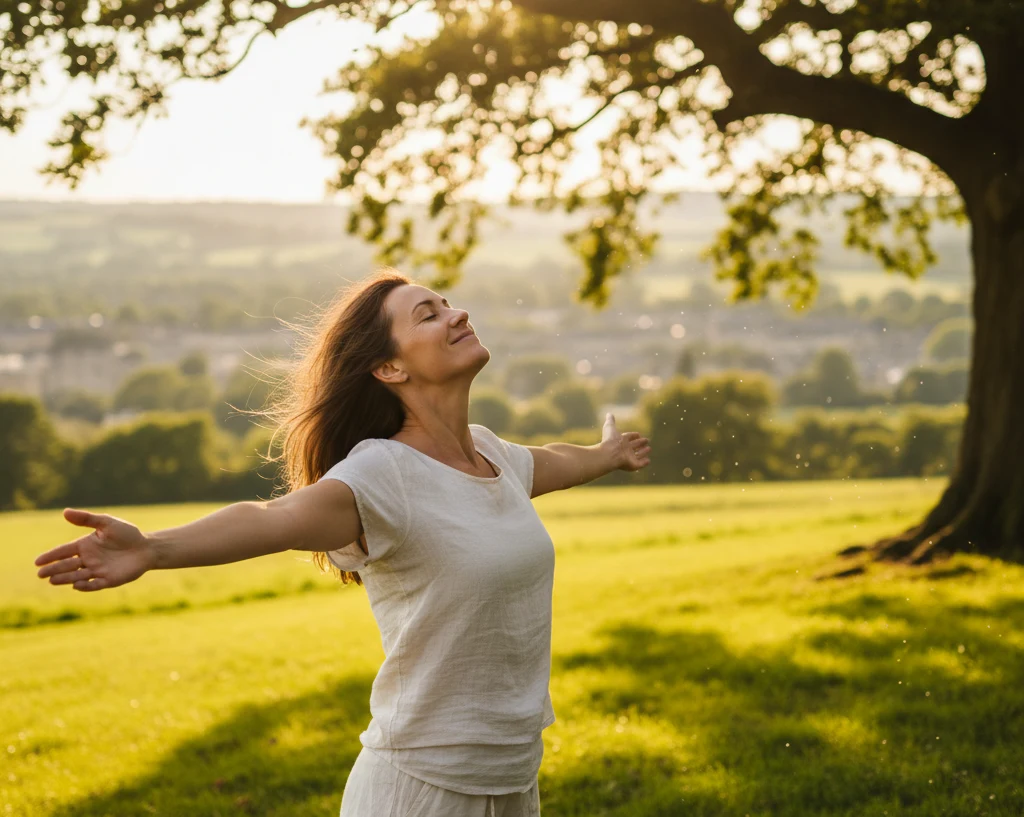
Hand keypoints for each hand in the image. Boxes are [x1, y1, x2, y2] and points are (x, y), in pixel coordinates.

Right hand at [35, 509, 153, 591]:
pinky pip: (94, 585)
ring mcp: (97, 571)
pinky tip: (77, 585)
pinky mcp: (108, 580)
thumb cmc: (127, 534)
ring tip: (52, 580)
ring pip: (77, 576)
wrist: (146, 548)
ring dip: (65, 578)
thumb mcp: (107, 523)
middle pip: (67, 565)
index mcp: (85, 545)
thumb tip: (65, 512)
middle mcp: (88, 559)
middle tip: (40, 574)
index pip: (64, 551)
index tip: (37, 562)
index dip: (51, 556)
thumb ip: (87, 519)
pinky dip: (85, 586)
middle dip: (53, 569)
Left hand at [601, 413, 650, 472]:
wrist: (609, 453)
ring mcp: (629, 457)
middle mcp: (625, 449)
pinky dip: (644, 462)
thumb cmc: (610, 440)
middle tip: (646, 440)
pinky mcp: (633, 465)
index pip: (628, 437)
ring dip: (643, 452)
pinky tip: (648, 460)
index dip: (633, 435)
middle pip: (634, 445)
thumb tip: (608, 413)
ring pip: (637, 454)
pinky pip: (640, 464)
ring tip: (649, 448)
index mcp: (621, 440)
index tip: (638, 434)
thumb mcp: (610, 427)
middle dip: (640, 442)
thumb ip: (610, 420)